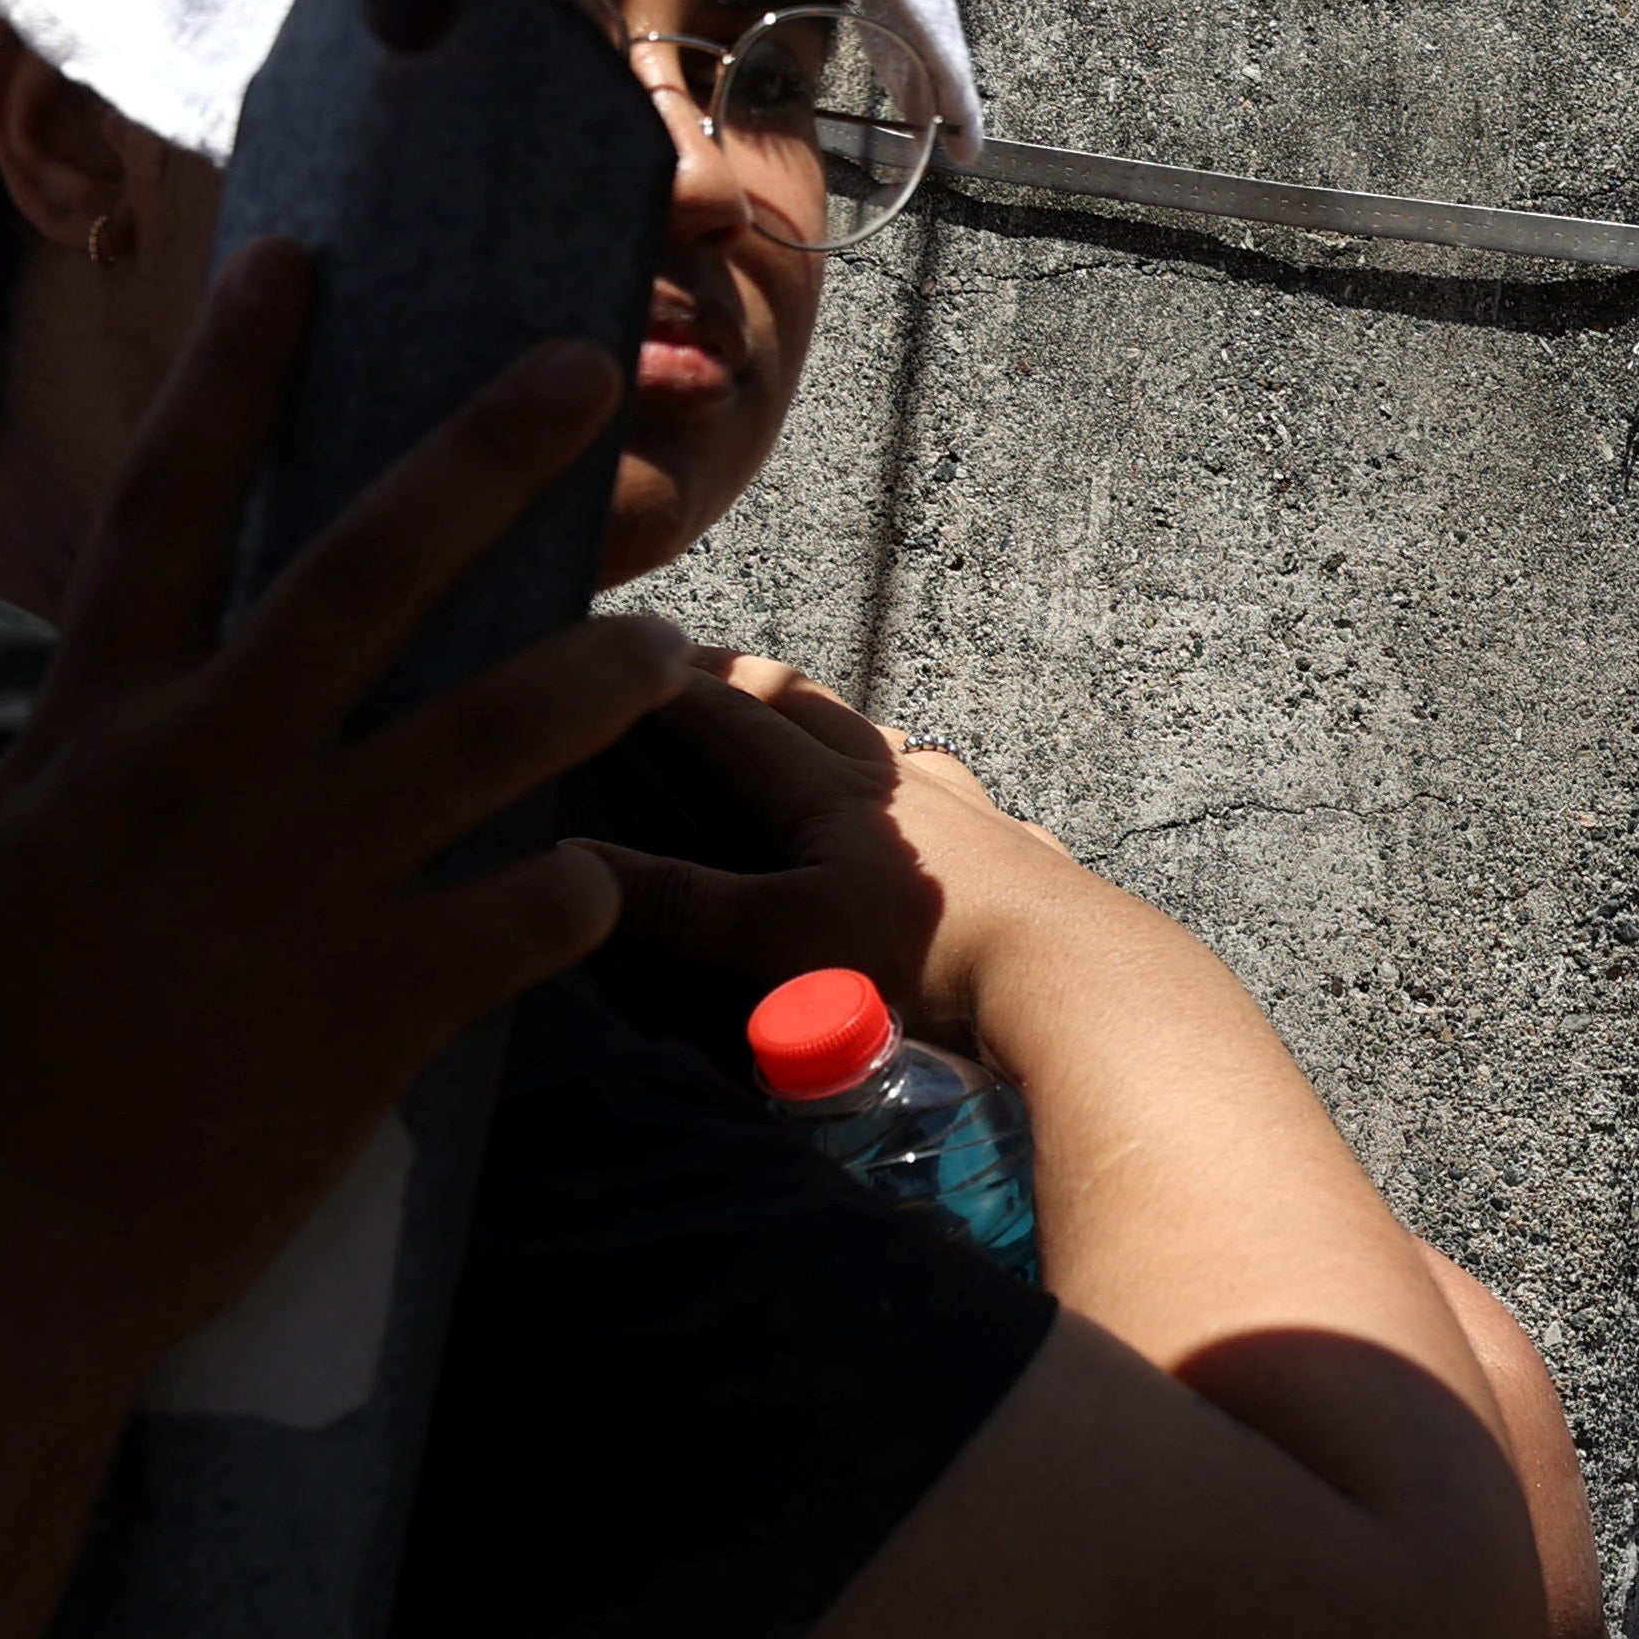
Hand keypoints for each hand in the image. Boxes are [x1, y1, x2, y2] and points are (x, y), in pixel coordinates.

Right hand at [0, 238, 691, 1371]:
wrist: (3, 1238)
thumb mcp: (8, 857)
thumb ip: (86, 753)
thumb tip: (126, 668)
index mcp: (101, 726)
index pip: (173, 508)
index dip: (235, 376)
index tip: (298, 263)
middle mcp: (202, 771)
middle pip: (370, 567)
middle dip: (488, 453)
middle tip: (585, 367)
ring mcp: (295, 879)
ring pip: (499, 723)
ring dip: (601, 669)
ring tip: (666, 647)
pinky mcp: (374, 997)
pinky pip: (532, 907)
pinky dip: (581, 892)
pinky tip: (601, 894)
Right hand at [593, 651, 1111, 1046]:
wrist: (1079, 984)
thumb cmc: (919, 962)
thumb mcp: (774, 939)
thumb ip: (671, 903)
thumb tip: (559, 862)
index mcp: (835, 791)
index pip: (733, 714)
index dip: (669, 685)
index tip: (613, 654)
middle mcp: (908, 783)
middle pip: (819, 709)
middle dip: (755, 685)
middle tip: (706, 672)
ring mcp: (977, 816)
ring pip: (900, 750)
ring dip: (849, 735)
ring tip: (819, 740)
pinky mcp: (1028, 860)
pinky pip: (972, 808)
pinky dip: (934, 797)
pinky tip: (946, 818)